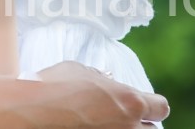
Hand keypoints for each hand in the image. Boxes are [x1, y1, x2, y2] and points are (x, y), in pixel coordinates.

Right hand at [36, 61, 168, 125]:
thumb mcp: (81, 71)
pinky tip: (88, 127)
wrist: (33, 113)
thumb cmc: (55, 87)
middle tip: (122, 118)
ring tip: (105, 124)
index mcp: (132, 101)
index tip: (143, 105)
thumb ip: (102, 79)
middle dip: (139, 123)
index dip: (151, 105)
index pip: (160, 108)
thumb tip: (106, 82)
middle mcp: (130, 127)